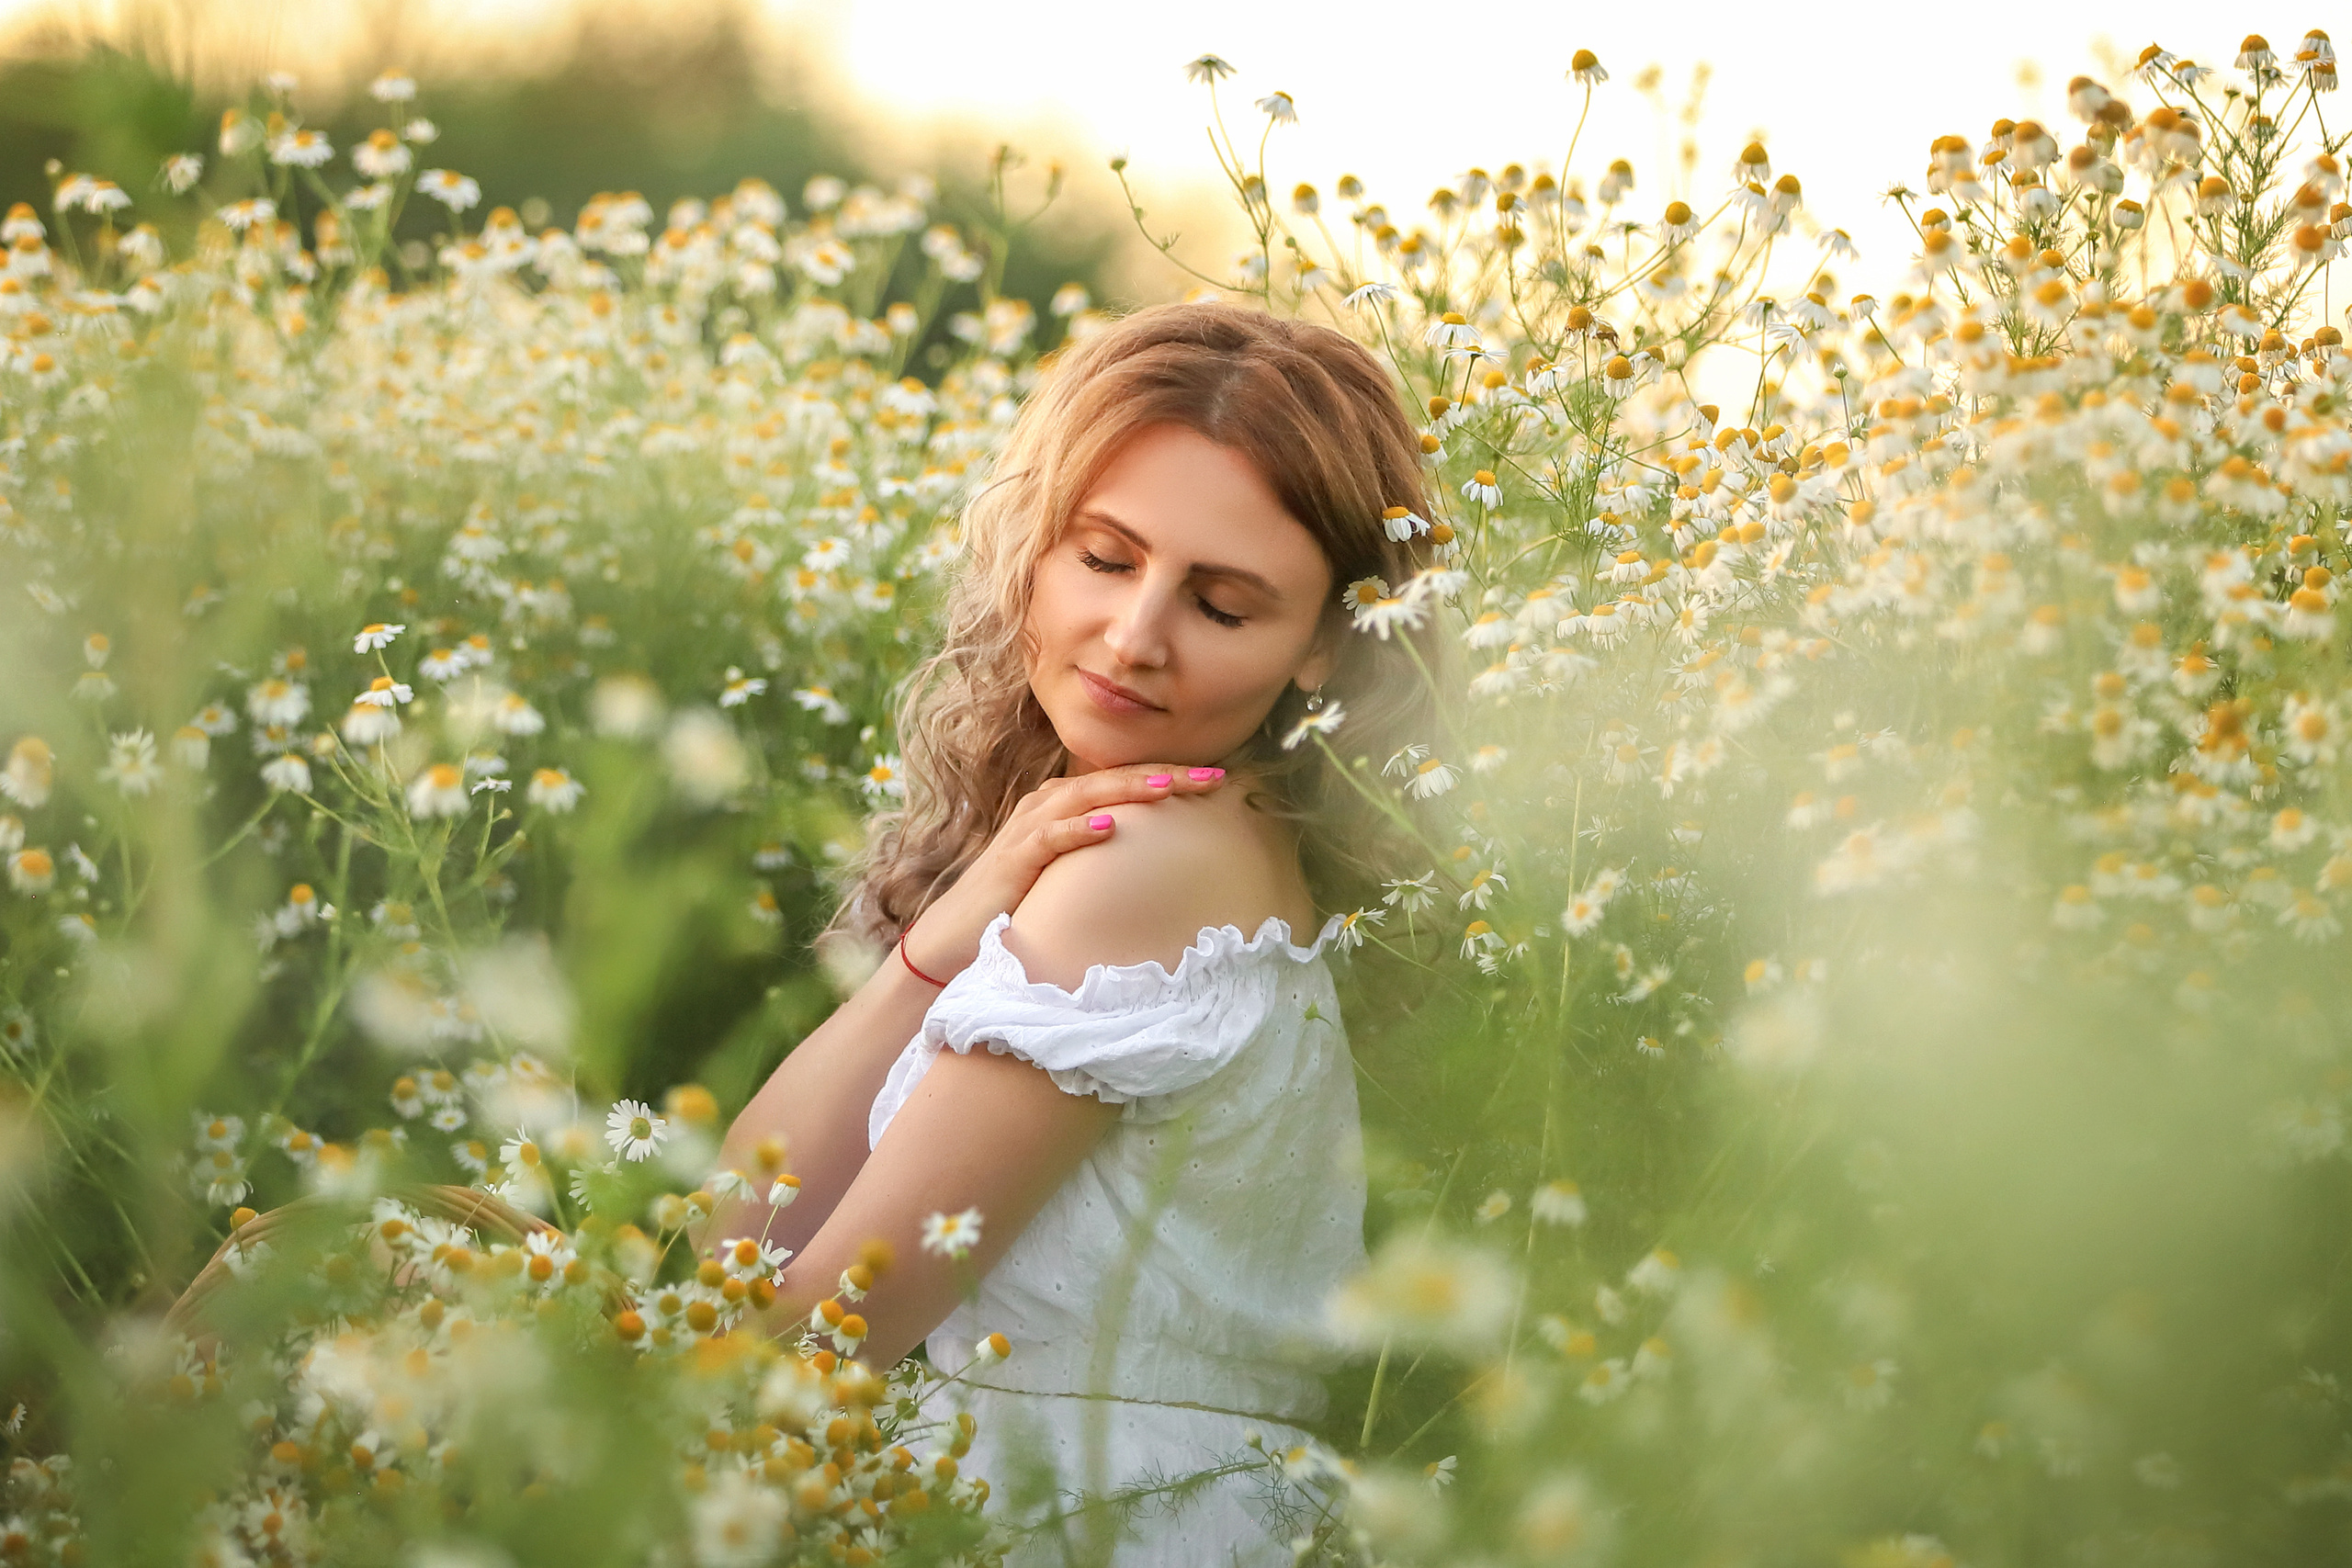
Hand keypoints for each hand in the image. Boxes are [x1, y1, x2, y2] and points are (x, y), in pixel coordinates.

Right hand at [898, 762, 1229, 983]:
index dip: (1167, 775)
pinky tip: (1108, 827)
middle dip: (1162, 774)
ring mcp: (1025, 831)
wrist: (953, 938)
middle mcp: (1043, 808)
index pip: (1120, 782)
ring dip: (1127, 790)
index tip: (1216, 778)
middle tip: (1213, 775)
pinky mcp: (1011, 861)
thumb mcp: (1066, 875)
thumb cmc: (1014, 906)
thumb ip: (1099, 856)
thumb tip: (1154, 858)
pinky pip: (1047, 838)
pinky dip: (1077, 829)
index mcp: (1059, 807)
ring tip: (1169, 786)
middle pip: (1109, 780)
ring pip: (1082, 797)